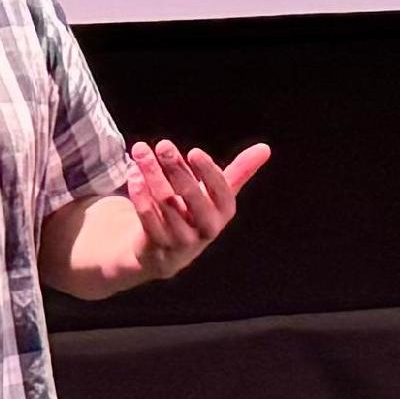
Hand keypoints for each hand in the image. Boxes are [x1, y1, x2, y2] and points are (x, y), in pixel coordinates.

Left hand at [123, 139, 270, 279]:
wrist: (164, 253)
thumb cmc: (194, 214)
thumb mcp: (216, 194)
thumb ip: (239, 172)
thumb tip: (266, 148)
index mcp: (223, 213)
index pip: (220, 191)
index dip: (208, 172)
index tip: (193, 152)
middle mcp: (206, 229)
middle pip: (191, 197)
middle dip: (176, 169)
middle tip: (163, 145)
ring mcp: (181, 241)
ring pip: (166, 204)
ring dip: (152, 174)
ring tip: (140, 150)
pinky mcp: (157, 246)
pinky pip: (148, 219)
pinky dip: (140, 194)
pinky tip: (133, 174)